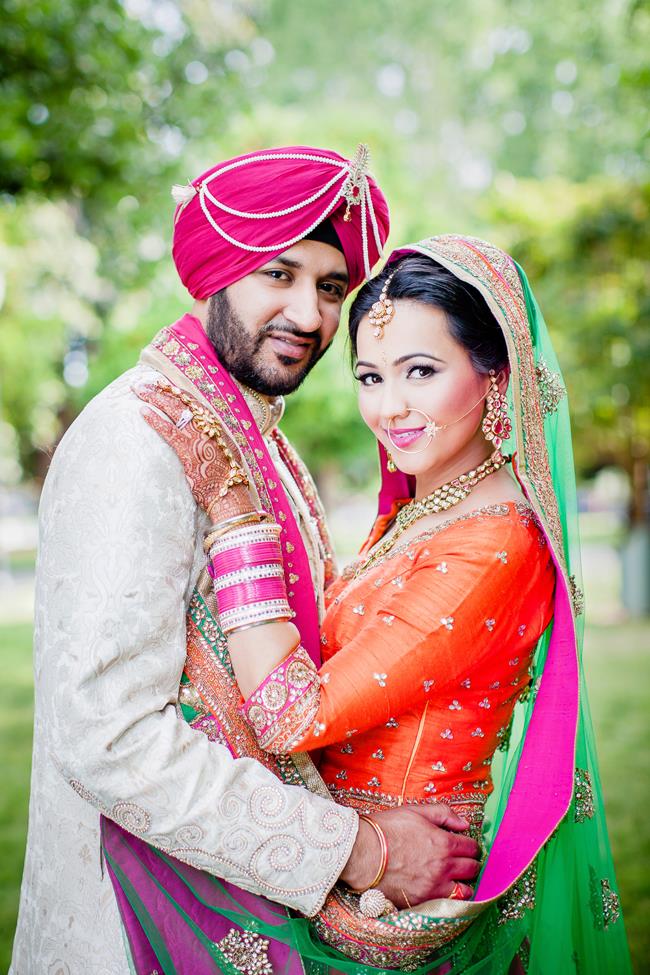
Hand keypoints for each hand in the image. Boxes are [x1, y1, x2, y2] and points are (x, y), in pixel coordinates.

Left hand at [133, 383, 255, 523]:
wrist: (231, 495)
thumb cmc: (226, 479)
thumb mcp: (224, 453)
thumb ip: (212, 441)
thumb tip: (201, 437)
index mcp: (217, 426)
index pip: (194, 402)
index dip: (177, 391)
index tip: (163, 383)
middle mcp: (208, 427)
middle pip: (182, 401)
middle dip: (161, 389)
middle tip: (143, 382)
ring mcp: (199, 437)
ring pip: (174, 410)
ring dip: (155, 397)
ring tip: (139, 389)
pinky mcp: (189, 450)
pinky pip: (169, 431)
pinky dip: (155, 419)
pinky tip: (143, 411)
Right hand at [339, 804, 479, 906]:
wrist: (363, 853)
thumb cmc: (387, 829)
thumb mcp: (415, 811)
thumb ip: (443, 814)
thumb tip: (464, 823)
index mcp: (444, 842)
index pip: (471, 847)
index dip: (470, 845)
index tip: (465, 846)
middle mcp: (444, 866)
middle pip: (472, 868)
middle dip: (471, 863)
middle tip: (463, 861)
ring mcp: (434, 887)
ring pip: (466, 891)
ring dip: (465, 884)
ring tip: (456, 879)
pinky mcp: (423, 902)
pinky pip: (449, 905)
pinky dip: (451, 899)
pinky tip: (445, 892)